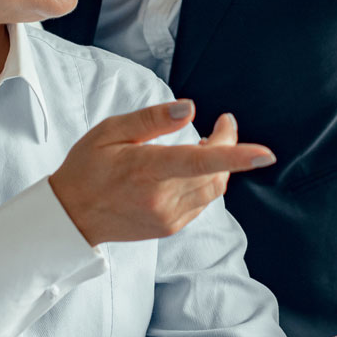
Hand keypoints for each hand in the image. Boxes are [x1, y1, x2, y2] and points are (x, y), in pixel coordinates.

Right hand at [49, 100, 274, 244]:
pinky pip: (202, 202)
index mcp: (146, 169)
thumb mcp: (111, 131)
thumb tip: (190, 109)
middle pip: (216, 173)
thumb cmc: (88, 167)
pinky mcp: (170, 227)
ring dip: (221, 165)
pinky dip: (206, 182)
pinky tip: (191, 169)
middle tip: (224, 123)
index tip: (265, 153)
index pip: (199, 162)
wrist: (71, 215)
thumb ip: (153, 120)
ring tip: (208, 143)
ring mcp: (168, 217)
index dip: (235, 156)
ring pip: (214, 189)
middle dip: (230, 146)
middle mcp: (161, 198)